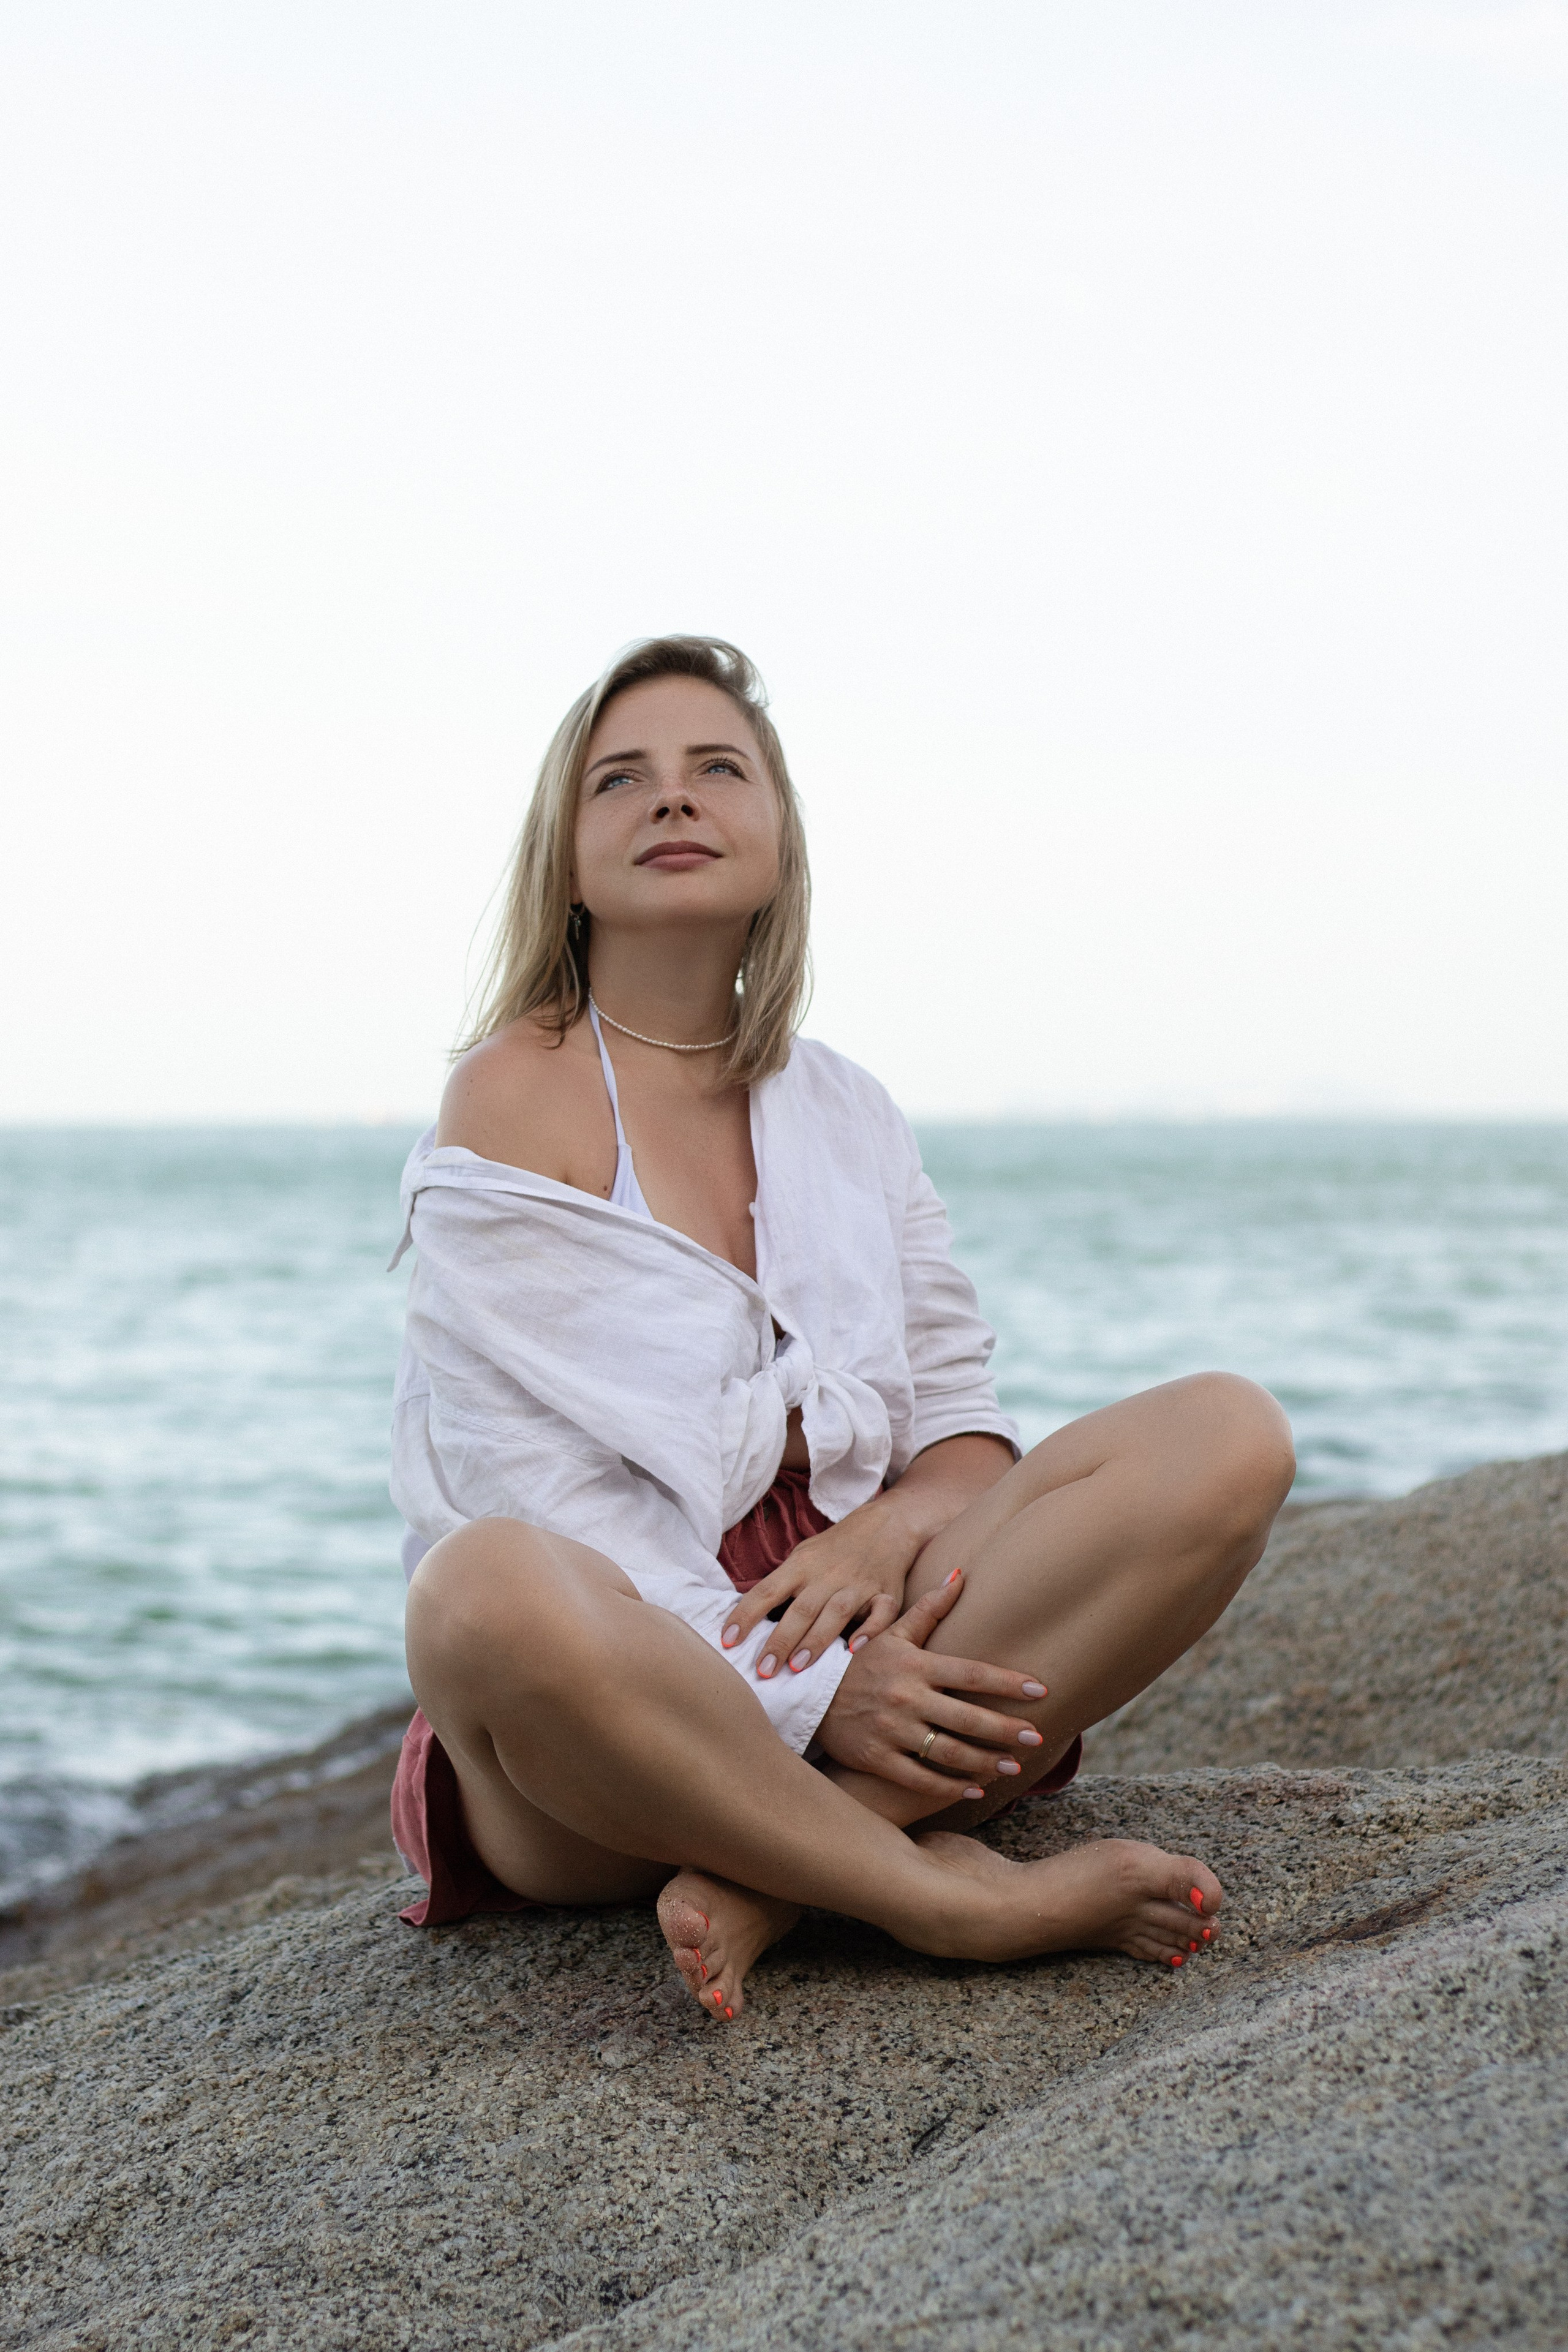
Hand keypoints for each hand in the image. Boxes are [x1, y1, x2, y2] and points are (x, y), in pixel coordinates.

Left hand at [720, 1492, 919, 1681]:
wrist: (886, 1525)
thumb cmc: (835, 1548)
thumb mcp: (803, 1556)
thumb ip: (781, 1584)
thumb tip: (747, 1617)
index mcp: (801, 1565)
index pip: (766, 1591)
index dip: (745, 1616)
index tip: (727, 1642)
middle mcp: (827, 1575)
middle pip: (800, 1609)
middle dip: (780, 1640)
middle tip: (763, 1671)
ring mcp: (857, 1584)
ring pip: (835, 1613)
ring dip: (816, 1640)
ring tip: (797, 1667)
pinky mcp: (886, 1593)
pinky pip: (881, 1613)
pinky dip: (870, 1631)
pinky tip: (855, 1650)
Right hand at [814, 1569, 1048, 1795]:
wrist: (809, 1693)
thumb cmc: (860, 1661)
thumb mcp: (892, 1632)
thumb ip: (929, 1609)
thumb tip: (961, 1575)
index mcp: (915, 1665)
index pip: (971, 1673)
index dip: (1007, 1683)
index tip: (1040, 1691)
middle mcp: (906, 1697)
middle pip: (966, 1717)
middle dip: (1005, 1729)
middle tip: (1036, 1737)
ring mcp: (891, 1730)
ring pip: (948, 1753)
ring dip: (985, 1763)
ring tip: (1013, 1767)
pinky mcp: (877, 1759)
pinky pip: (920, 1779)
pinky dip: (950, 1788)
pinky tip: (975, 1791)